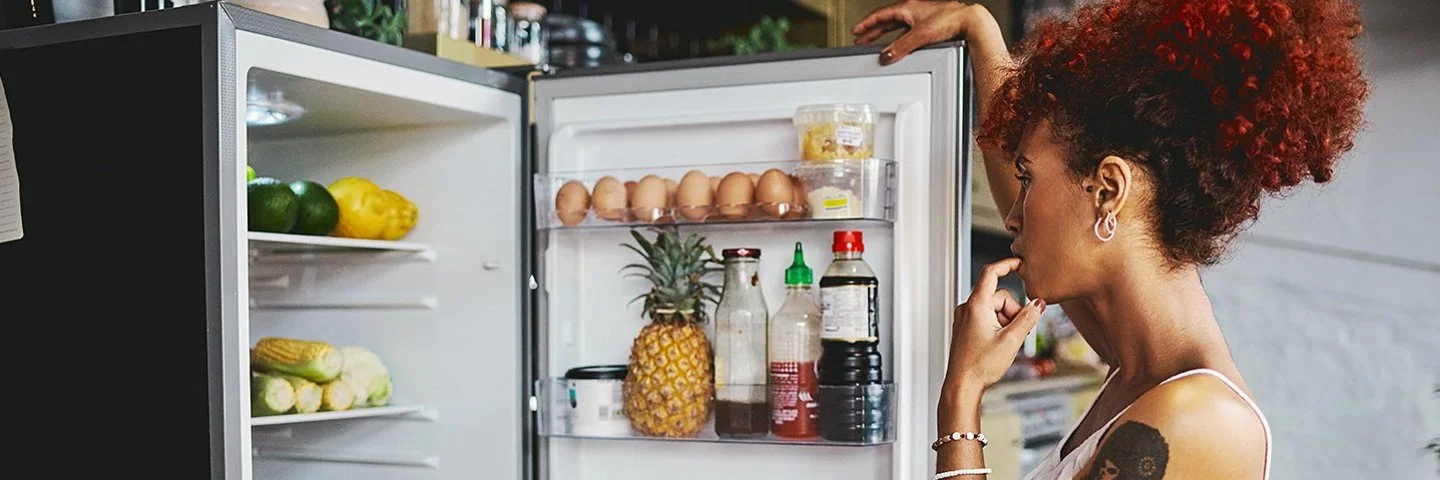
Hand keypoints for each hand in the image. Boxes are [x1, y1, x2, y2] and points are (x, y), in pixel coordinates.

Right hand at [852, 1, 987, 64]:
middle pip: (886, 21)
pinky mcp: (928, 26)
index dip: (866, 23)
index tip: (856, 30)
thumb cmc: (950, 20)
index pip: (880, 15)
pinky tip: (897, 47)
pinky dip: (899, 39)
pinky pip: (906, 33)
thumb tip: (886, 56)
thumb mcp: (921, 35)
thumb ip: (901, 47)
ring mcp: (920, 18)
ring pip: (896, 27)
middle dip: (872, 31)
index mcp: (907, 8)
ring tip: (875, 44)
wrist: (968, 21)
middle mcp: (912, 11)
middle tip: (861, 39)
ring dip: (885, 36)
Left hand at [944, 258, 1045, 400]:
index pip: (991, 273)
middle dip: (1014, 311)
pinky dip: (999, 326)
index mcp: (976, 306)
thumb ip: (1027, 319)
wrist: (962, 386)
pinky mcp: (966, 328)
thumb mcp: (1011, 341)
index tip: (1020, 263)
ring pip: (995, 309)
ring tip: (1009, 341)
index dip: (1007, 265)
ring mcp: (965, 318)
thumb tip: (1039, 304)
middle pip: (999, 296)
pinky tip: (1001, 343)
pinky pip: (988, 318)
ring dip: (1007, 321)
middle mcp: (968, 309)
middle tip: (1019, 332)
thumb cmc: (980, 366)